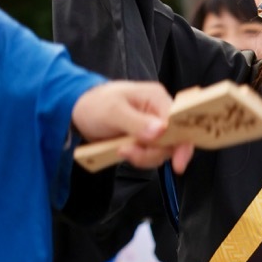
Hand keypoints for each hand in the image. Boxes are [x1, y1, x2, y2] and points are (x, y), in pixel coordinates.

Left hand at [71, 81, 194, 172]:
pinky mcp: (147, 140)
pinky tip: (123, 151)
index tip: (178, 163)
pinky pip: (151, 155)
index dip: (182, 143)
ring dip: (143, 157)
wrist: (79, 111)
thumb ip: (136, 122)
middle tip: (128, 152)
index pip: (180, 122)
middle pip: (174, 141)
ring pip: (162, 152)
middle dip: (153, 152)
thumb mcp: (112, 111)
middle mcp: (160, 113)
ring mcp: (154, 128)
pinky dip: (138, 158)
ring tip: (121, 149)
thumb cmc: (95, 104)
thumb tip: (160, 131)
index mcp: (157, 98)